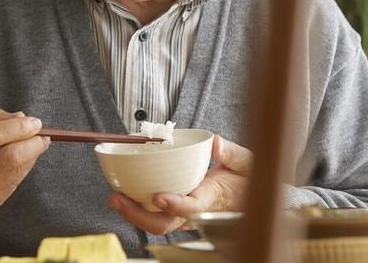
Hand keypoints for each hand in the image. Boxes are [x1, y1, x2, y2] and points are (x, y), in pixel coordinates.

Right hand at [0, 108, 49, 222]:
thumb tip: (24, 119)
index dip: (19, 128)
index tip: (35, 122)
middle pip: (9, 159)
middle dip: (32, 144)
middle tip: (43, 135)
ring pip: (16, 172)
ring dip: (30, 156)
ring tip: (31, 145)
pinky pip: (13, 183)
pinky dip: (21, 169)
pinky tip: (17, 161)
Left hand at [108, 135, 251, 234]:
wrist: (252, 198)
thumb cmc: (248, 181)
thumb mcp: (248, 162)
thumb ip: (232, 153)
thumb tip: (216, 142)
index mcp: (211, 198)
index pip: (191, 207)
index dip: (175, 205)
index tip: (158, 197)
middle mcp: (195, 211)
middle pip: (164, 223)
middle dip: (138, 215)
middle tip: (117, 198)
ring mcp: (185, 215)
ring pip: (157, 223)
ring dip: (133, 213)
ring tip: (114, 197)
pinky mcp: (178, 211)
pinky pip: (156, 215)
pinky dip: (138, 208)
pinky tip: (124, 195)